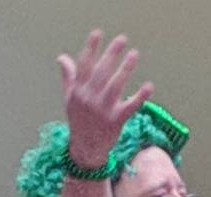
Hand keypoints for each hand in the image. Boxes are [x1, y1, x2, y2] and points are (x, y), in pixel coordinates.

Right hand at [58, 30, 154, 167]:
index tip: (97, 33)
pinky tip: (148, 85)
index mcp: (78, 92)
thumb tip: (62, 58)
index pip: (84, 66)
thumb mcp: (70, 99)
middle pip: (101, 73)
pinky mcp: (116, 121)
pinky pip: (130, 107)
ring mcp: (103, 110)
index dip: (90, 49)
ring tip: (134, 54)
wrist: (86, 149)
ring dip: (125, 69)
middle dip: (111, 54)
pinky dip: (140, 97)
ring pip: (115, 86)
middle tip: (122, 39)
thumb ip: (68, 77)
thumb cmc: (79, 121)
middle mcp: (89, 99)